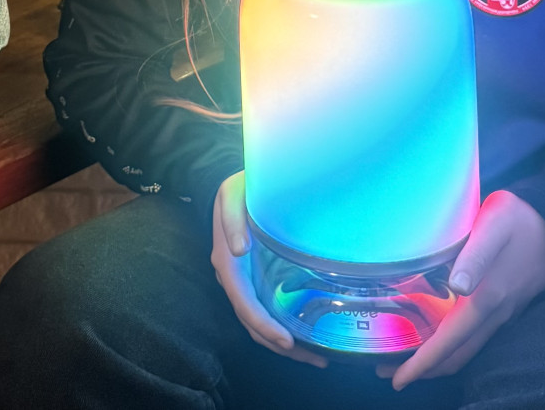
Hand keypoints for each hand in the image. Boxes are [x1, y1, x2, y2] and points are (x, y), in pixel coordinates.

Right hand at [210, 172, 327, 368]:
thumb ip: (233, 220)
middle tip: (315, 358)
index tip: (287, 341)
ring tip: (317, 356)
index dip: (264, 325)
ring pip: (260, 323)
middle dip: (280, 345)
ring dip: (284, 344)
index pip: (244, 303)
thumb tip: (240, 250)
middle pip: (253, 323)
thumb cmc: (236, 190)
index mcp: (228, 263)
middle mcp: (234, 279)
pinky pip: (266, 310)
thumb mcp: (232, 196)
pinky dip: (283, 327)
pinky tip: (305, 333)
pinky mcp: (255, 279)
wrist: (233, 185)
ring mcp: (244, 282)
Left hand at [383, 190, 544, 390]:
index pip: (450, 341)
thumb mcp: (493, 225)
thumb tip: (456, 286)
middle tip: (392, 375)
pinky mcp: (508, 306)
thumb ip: (475, 256)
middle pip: (458, 355)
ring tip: (410, 362)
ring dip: (439, 362)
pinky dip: (456, 347)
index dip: (423, 363)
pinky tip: (440, 338)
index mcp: (488, 296)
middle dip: (425, 370)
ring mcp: (505, 312)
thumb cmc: (518, 217)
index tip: (398, 379)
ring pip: (469, 350)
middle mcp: (497, 312)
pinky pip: (478, 338)